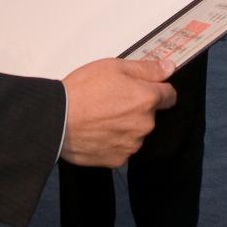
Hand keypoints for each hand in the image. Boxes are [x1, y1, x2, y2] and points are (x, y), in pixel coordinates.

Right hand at [61, 58, 177, 166]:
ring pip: (135, 132)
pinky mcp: (118, 160)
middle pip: (150, 115)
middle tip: (112, 100)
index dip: (157, 89)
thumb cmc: (82, 90)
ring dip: (125, 126)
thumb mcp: (115, 67)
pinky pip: (122, 148)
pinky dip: (113, 141)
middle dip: (137, 108)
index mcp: (147, 99)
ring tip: (101, 117)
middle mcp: (144, 124)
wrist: (56, 119)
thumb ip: (147, 68)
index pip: (170, 95)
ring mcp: (132, 144)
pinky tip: (98, 132)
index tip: (145, 88)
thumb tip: (169, 67)